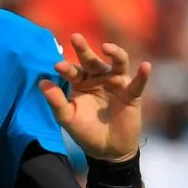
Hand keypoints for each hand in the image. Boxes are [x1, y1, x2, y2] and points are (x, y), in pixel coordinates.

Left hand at [39, 34, 151, 161]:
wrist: (107, 150)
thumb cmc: (85, 130)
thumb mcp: (68, 117)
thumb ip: (56, 101)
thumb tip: (42, 82)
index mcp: (81, 81)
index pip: (72, 70)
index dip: (66, 68)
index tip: (57, 66)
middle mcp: (99, 78)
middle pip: (92, 60)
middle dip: (84, 49)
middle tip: (75, 38)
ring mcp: (116, 83)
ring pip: (118, 63)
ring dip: (115, 53)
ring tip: (107, 47)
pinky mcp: (132, 94)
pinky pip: (138, 83)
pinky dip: (143, 75)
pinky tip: (146, 66)